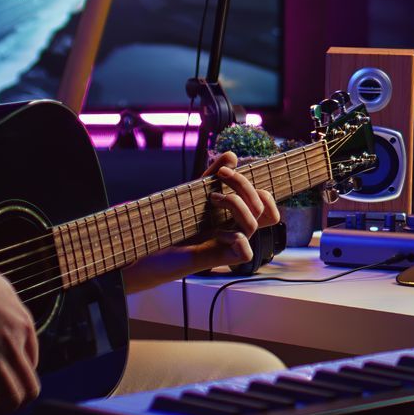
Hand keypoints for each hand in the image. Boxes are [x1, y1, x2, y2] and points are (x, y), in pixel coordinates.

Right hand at [0, 217, 39, 412]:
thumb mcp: (5, 293)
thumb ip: (10, 316)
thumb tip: (8, 329)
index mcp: (24, 327)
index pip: (32, 365)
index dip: (18, 374)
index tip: (3, 374)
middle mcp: (13, 345)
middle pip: (30, 389)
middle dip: (19, 401)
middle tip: (2, 401)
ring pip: (11, 398)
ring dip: (2, 409)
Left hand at [185, 151, 280, 271]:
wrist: (147, 246)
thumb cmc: (173, 221)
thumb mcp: (196, 193)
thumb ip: (213, 174)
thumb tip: (232, 155)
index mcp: (234, 215)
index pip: (265, 204)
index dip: (257, 188)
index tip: (226, 173)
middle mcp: (235, 229)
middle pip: (262, 207)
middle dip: (243, 184)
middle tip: (220, 175)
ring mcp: (229, 245)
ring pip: (253, 224)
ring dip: (236, 203)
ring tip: (212, 199)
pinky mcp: (220, 259)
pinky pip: (245, 252)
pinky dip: (234, 238)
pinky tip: (215, 233)